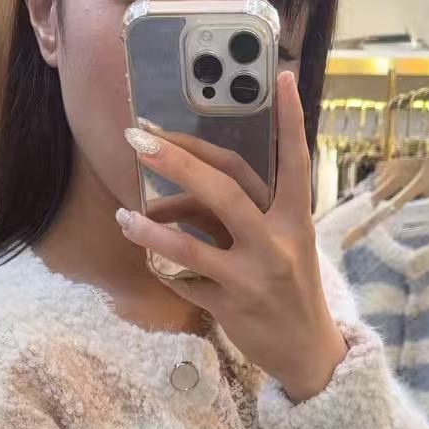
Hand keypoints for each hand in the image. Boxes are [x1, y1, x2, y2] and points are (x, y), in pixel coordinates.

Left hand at [119, 72, 348, 402]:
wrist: (306, 350)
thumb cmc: (290, 289)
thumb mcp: (288, 243)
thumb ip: (253, 211)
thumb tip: (193, 182)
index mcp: (294, 220)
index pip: (291, 162)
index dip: (290, 121)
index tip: (281, 78)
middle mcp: (276, 243)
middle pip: (223, 191)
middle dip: (177, 160)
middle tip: (139, 137)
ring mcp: (252, 277)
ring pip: (190, 244)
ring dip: (150, 227)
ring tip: (123, 217)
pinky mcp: (231, 307)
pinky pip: (186, 281)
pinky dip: (165, 269)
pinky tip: (150, 259)